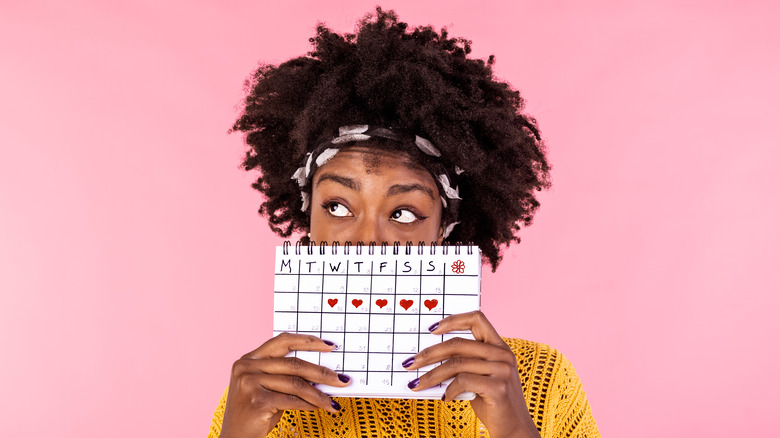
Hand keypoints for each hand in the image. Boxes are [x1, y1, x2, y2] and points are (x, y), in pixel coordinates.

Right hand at [219, 333, 350, 437]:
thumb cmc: (255, 413)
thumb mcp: (267, 388)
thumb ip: (286, 376)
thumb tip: (320, 372)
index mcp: (248, 358)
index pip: (282, 341)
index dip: (308, 341)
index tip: (330, 346)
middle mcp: (246, 367)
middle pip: (293, 363)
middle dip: (321, 372)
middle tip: (341, 379)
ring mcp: (249, 383)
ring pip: (295, 384)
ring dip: (319, 394)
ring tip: (332, 400)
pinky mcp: (256, 401)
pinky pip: (292, 400)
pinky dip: (309, 404)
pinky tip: (319, 407)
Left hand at [403, 311, 539, 437]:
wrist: (514, 430)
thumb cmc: (492, 402)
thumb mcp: (479, 377)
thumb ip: (464, 364)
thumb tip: (429, 358)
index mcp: (499, 347)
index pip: (477, 318)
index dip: (453, 320)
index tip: (432, 329)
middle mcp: (503, 354)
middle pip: (458, 343)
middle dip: (430, 353)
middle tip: (412, 363)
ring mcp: (502, 370)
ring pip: (456, 364)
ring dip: (432, 375)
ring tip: (419, 384)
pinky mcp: (498, 387)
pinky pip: (463, 381)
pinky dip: (449, 390)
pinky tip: (445, 398)